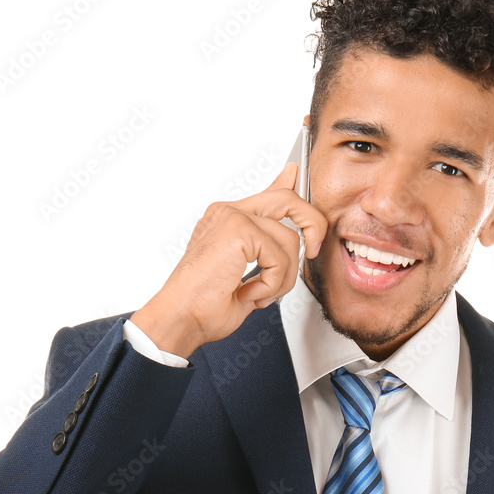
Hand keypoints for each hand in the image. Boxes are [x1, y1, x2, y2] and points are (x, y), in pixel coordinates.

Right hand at [130, 162, 326, 357]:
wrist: (180, 319)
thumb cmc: (204, 306)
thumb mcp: (247, 279)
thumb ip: (268, 258)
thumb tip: (292, 247)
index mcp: (227, 220)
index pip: (267, 194)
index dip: (287, 184)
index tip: (295, 174)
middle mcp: (228, 213)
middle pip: (288, 199)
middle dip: (313, 224)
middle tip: (314, 252)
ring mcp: (232, 218)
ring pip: (290, 239)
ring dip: (283, 278)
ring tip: (258, 295)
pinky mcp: (237, 230)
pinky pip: (279, 257)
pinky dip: (271, 284)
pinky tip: (249, 294)